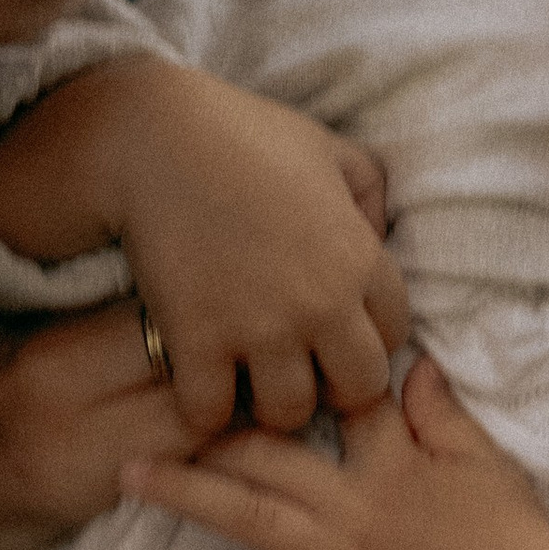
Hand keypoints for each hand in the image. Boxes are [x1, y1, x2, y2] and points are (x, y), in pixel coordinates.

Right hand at [0, 57, 405, 437]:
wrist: (153, 137)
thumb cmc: (243, 135)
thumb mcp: (330, 148)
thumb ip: (369, 194)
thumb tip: (377, 236)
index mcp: (358, 258)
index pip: (394, 335)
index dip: (366, 337)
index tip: (335, 328)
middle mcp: (320, 303)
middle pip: (359, 390)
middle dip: (334, 384)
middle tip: (302, 366)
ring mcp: (258, 328)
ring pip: (290, 413)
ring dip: (271, 402)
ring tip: (250, 378)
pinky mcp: (196, 341)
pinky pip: (213, 415)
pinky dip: (204, 408)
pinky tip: (198, 381)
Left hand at [136, 357, 548, 549]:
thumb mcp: (489, 468)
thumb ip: (445, 417)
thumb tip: (416, 362)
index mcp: (396, 463)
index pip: (335, 404)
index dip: (288, 379)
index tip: (239, 353)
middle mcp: (357, 504)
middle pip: (268, 453)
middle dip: (204, 429)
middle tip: (144, 410)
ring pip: (250, 516)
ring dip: (186, 494)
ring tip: (129, 476)